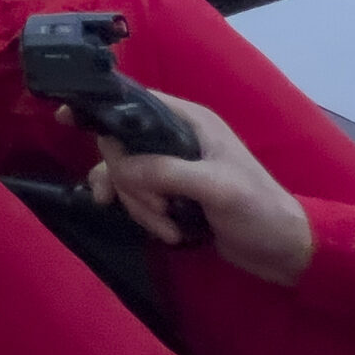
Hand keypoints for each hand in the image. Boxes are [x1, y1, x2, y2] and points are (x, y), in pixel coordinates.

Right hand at [60, 92, 315, 286]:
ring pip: (124, 174)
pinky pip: (135, 195)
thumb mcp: (217, 188)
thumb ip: (166, 172)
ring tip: (167, 228)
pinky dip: (141, 213)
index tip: (67, 118)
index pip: (133, 102)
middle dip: (129, 180)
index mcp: (189, 121)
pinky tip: (165, 232)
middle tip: (154, 207)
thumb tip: (118, 169)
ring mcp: (171, 168)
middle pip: (121, 145)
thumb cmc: (260, 210)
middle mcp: (175, 138)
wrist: (286, 251)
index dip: (101, 108)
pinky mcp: (170, 195)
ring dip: (137, 204)